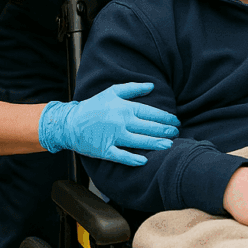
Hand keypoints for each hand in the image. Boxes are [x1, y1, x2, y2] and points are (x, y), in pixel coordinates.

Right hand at [38, 82, 179, 165]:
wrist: (70, 122)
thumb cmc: (93, 106)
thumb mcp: (112, 91)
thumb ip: (133, 88)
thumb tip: (152, 86)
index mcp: (124, 108)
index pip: (150, 112)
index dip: (165, 117)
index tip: (175, 121)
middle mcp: (121, 122)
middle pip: (148, 127)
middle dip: (165, 130)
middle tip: (176, 132)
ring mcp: (113, 137)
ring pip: (139, 141)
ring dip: (155, 143)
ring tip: (169, 145)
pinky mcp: (104, 150)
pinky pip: (121, 155)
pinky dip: (132, 159)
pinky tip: (144, 160)